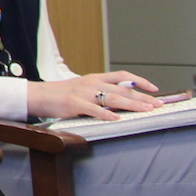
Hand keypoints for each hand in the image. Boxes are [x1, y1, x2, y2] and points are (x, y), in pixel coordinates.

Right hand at [27, 71, 160, 119]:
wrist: (36, 95)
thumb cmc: (59, 95)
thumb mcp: (82, 89)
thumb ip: (99, 92)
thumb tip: (120, 101)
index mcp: (94, 78)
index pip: (122, 76)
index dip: (140, 81)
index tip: (155, 89)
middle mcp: (91, 83)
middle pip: (122, 89)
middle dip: (143, 97)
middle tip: (159, 104)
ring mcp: (83, 93)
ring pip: (113, 98)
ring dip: (132, 105)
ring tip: (146, 110)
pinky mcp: (74, 104)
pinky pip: (93, 109)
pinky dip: (106, 114)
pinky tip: (117, 119)